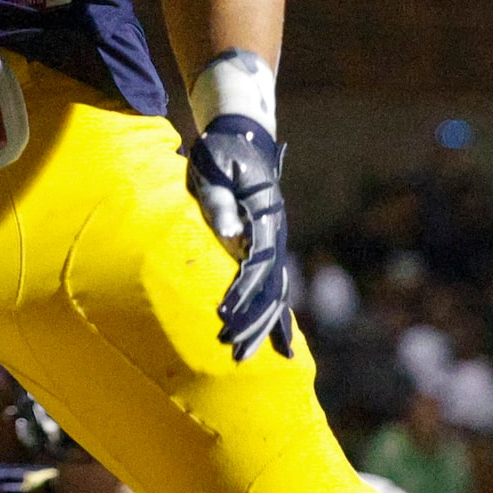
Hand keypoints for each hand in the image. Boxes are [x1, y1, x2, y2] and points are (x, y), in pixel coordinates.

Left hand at [188, 114, 294, 360]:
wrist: (244, 136)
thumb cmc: (221, 153)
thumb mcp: (213, 170)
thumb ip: (219, 201)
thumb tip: (230, 235)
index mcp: (264, 216)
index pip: (256, 264)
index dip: (241, 292)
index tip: (225, 316)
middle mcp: (275, 234)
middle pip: (272, 287)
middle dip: (254, 321)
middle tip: (236, 353)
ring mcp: (275, 242)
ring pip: (276, 292)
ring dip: (264, 325)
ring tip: (249, 356)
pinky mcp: (268, 247)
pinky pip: (276, 288)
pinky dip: (278, 317)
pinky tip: (280, 345)